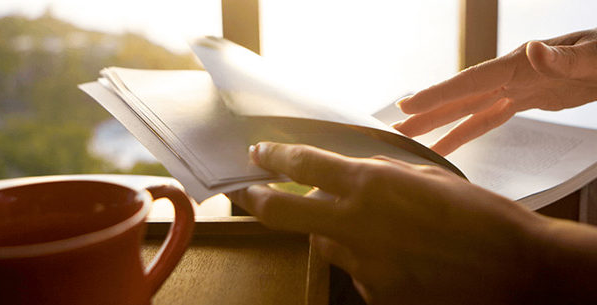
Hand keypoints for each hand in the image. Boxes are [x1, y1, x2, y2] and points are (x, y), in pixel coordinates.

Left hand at [228, 142, 550, 303]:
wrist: (517, 270)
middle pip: (285, 212)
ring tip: (376, 229)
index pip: (306, 165)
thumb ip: (380, 177)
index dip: (275, 157)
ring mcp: (364, 264)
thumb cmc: (480, 216)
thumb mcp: (427, 179)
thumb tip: (351, 178)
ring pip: (327, 243)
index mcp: (373, 185)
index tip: (258, 154)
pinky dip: (367, 260)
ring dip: (335, 232)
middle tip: (245, 193)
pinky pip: (358, 270)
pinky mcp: (377, 294)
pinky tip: (401, 257)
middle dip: (258, 200)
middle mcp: (358, 224)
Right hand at [394, 29, 596, 155]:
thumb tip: (531, 51)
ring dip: (436, 124)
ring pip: (466, 111)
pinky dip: (463, 133)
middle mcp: (508, 75)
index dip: (438, 94)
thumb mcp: (593, 56)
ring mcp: (512, 89)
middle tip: (393, 127)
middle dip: (425, 113)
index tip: (408, 105)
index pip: (470, 82)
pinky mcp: (521, 101)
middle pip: (458, 98)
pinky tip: (445, 145)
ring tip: (408, 137)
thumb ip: (562, 57)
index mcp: (519, 64)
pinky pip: (485, 120)